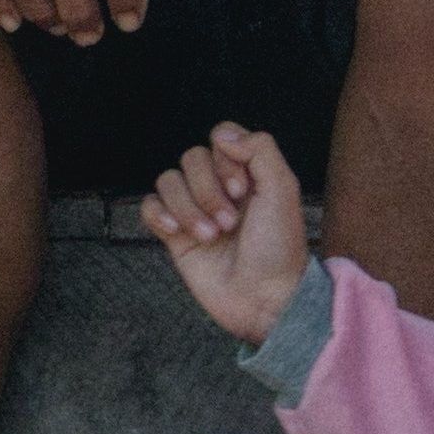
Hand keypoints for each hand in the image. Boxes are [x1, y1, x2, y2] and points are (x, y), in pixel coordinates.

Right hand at [148, 124, 310, 345]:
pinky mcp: (175, 236)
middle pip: (191, 159)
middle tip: (230, 222)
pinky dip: (159, 214)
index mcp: (247, 174)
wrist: (263, 298)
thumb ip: (260, 149)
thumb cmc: (278, 248)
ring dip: (188, 208)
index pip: (219, 139)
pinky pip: (149, 206)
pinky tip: (177, 231)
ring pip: (168, 180)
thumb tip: (223, 135)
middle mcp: (219, 188)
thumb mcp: (283, 190)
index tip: (243, 191)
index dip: (225, 160)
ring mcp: (195, 211)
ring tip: (212, 236)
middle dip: (208, 190)